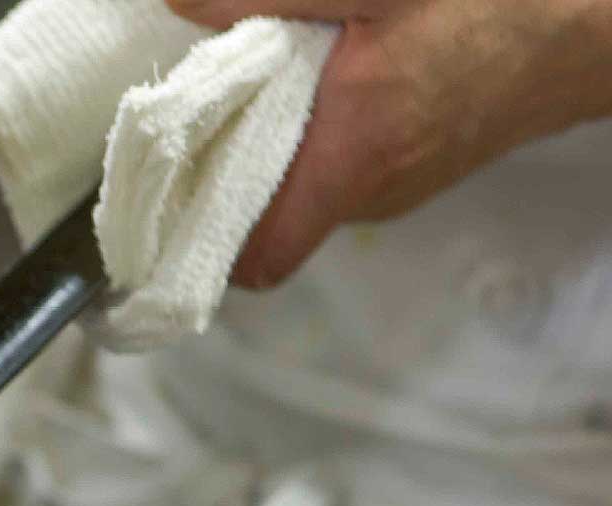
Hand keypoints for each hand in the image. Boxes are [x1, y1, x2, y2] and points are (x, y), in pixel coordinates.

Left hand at [166, 0, 611, 286]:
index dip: (195, 246)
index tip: (157, 204)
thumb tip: (178, 2)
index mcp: (352, 156)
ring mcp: (404, 183)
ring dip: (266, 155)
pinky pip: (345, 169)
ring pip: (304, 194)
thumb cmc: (494, 1)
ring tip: (243, 95)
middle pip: (266, 225)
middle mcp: (374, 191)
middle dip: (218, 183)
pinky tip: (308, 83)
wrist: (599, 18)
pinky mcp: (425, 162)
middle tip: (187, 127)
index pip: (254, 259)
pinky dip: (313, 140)